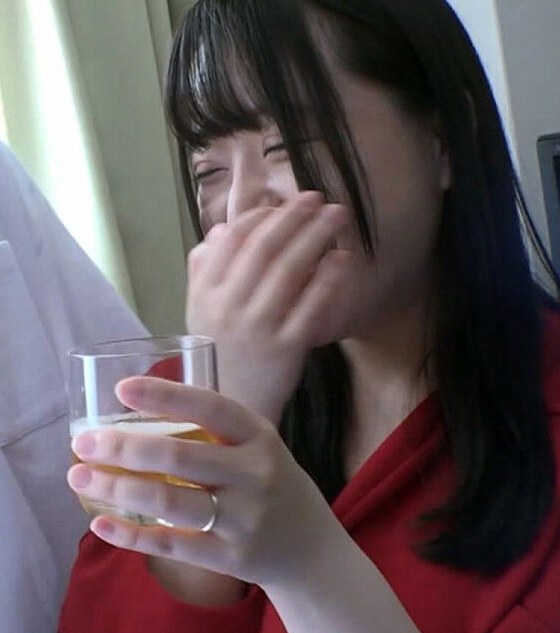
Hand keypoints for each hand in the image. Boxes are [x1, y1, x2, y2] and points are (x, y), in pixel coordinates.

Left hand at [67, 376, 344, 588]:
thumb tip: (139, 410)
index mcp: (260, 438)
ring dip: (117, 488)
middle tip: (83, 442)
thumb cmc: (270, 485)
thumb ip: (214, 430)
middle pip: (181, 458)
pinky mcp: (230, 558)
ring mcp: (244, 520)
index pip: (213, 408)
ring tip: (79, 476)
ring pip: (170, 503)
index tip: (123, 388)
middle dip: (124, 448)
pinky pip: (172, 545)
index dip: (167, 396)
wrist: (311, 549)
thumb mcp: (258, 447)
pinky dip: (131, 535)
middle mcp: (255, 476)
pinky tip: (100, 523)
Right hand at [187, 192, 350, 423]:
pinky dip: (327, 279)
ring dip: (315, 236)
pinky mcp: (285, 349)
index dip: (261, 216)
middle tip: (318, 197)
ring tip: (337, 216)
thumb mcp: (199, 317)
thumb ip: (204, 272)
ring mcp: (257, 328)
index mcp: (205, 296)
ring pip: (288, 271)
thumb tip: (222, 229)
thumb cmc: (218, 362)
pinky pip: (310, 306)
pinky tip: (342, 261)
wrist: (231, 414)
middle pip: (264, 249)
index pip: (232, 241)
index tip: (283, 205)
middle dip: (294, 217)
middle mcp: (228, 307)